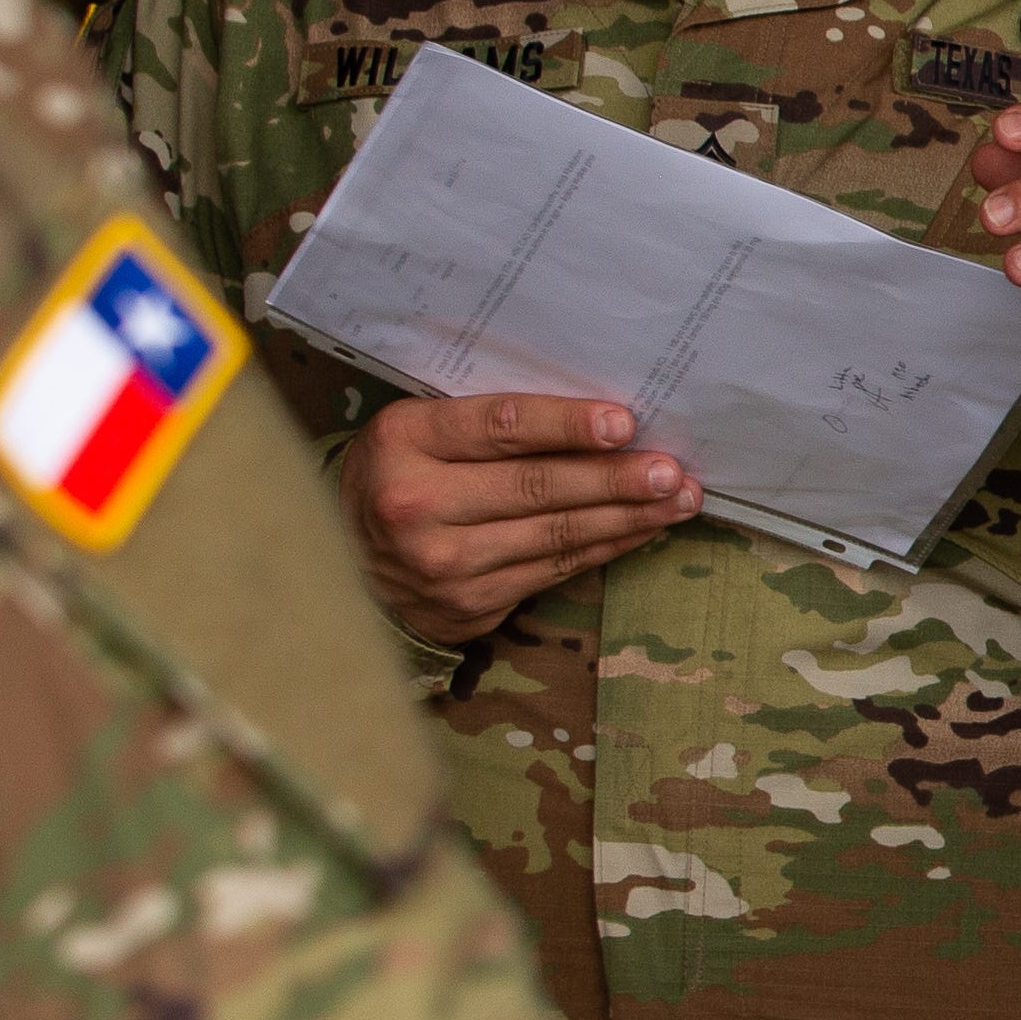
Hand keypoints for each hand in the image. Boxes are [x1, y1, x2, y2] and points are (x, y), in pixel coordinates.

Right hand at [342, 391, 699, 643]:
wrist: (342, 562)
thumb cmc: (402, 477)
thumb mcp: (420, 434)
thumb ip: (486, 424)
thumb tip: (599, 416)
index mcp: (403, 441)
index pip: (498, 428)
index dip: (565, 425)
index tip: (623, 423)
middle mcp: (415, 503)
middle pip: (536, 487)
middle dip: (614, 478)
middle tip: (670, 470)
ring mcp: (442, 561)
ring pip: (555, 534)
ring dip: (627, 517)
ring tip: (678, 499)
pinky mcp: (468, 602)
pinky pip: (555, 569)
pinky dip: (605, 547)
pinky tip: (644, 530)